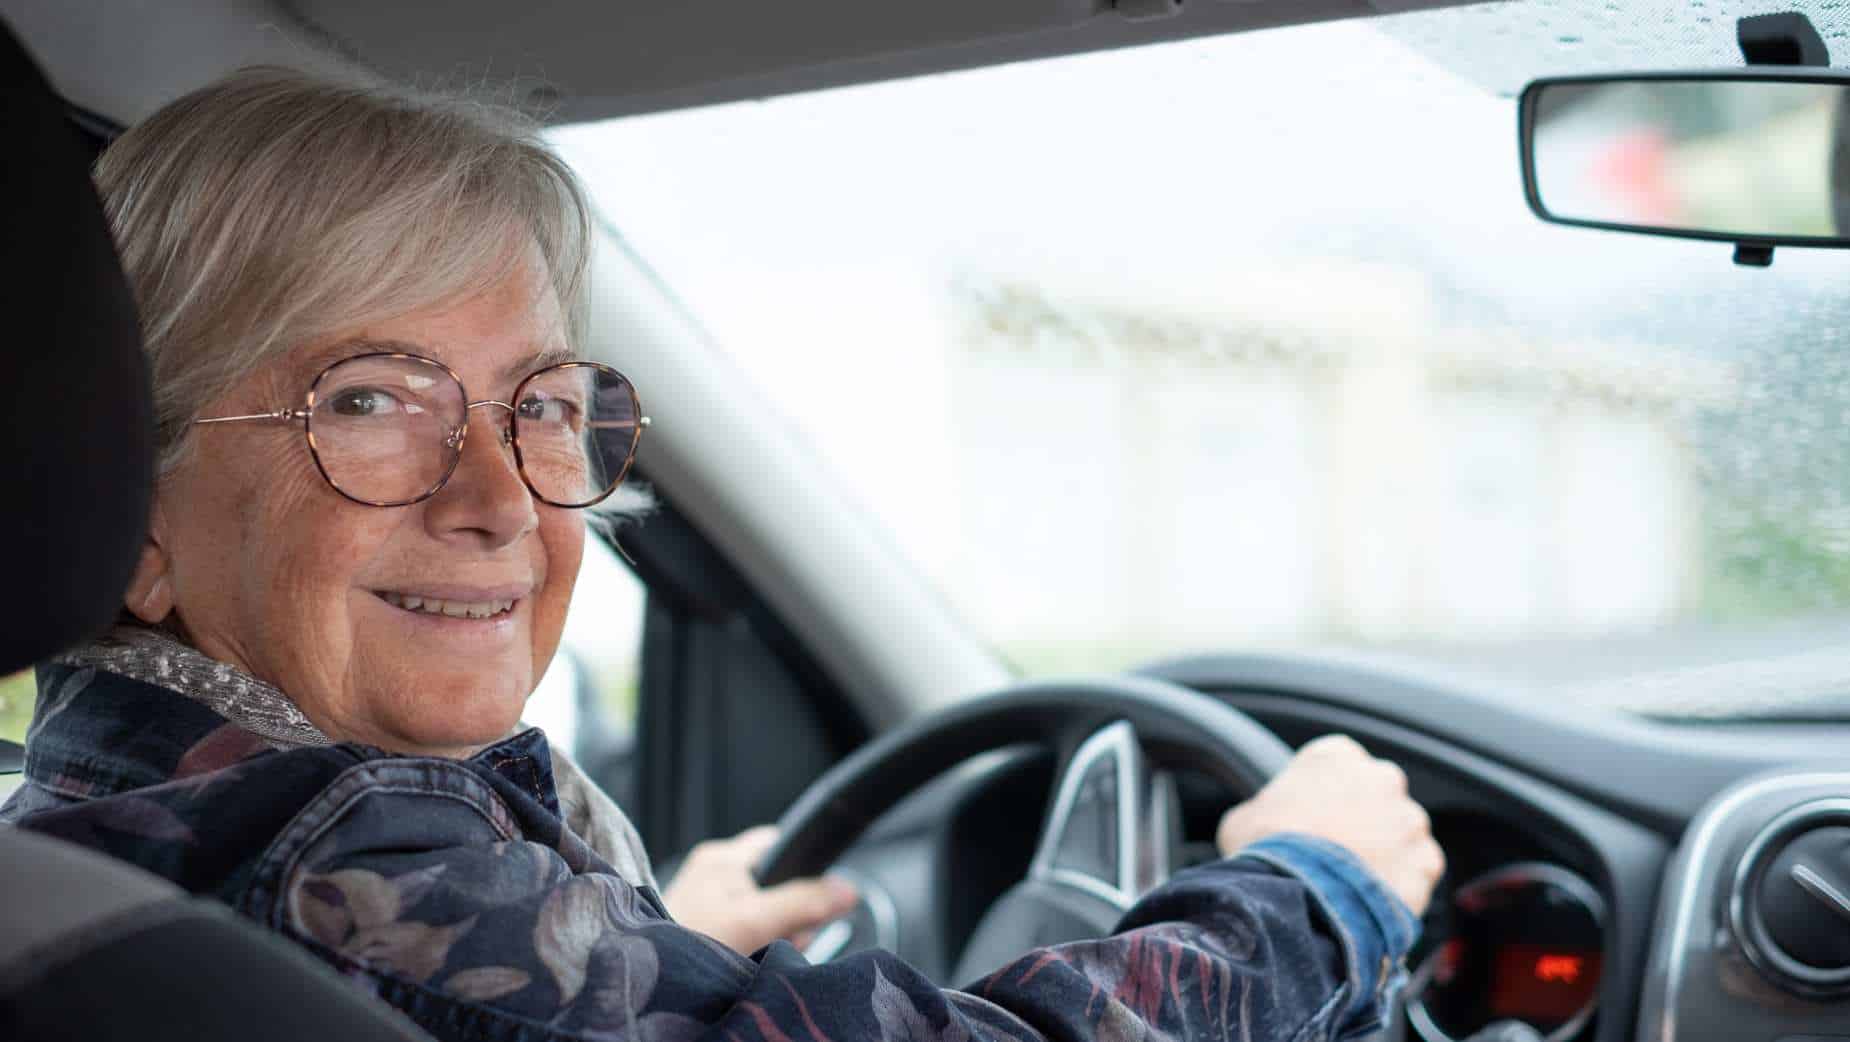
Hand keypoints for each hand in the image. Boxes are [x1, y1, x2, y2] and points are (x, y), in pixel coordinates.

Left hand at [662, 825, 859, 953]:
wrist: (651, 986)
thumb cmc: (686, 947)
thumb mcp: (755, 922)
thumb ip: (803, 902)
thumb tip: (847, 890)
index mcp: (721, 856)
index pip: (778, 842)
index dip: (803, 865)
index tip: (815, 893)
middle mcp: (711, 872)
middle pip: (776, 880)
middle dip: (790, 911)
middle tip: (784, 936)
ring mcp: (704, 901)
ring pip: (763, 908)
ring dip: (773, 932)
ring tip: (761, 951)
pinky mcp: (702, 926)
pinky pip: (746, 928)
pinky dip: (755, 944)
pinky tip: (750, 959)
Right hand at [1214, 734, 1443, 915]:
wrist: (1293, 896)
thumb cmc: (1263, 850)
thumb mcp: (1244, 817)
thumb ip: (1266, 807)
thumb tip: (1262, 824)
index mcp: (1336, 755)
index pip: (1340, 764)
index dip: (1327, 794)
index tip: (1316, 816)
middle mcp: (1381, 777)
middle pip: (1378, 797)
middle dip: (1364, 820)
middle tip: (1335, 852)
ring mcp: (1409, 820)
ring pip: (1403, 835)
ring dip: (1386, 852)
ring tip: (1352, 884)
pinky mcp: (1425, 862)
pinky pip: (1419, 872)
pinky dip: (1403, 885)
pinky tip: (1372, 900)